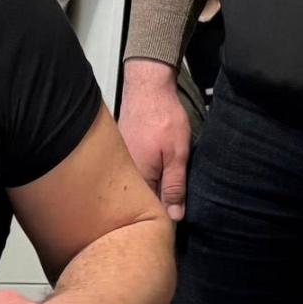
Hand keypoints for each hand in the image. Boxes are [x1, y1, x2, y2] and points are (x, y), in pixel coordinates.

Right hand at [119, 59, 190, 221]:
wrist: (147, 87)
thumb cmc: (162, 116)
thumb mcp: (178, 154)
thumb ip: (175, 186)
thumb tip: (175, 215)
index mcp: (139, 178)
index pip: (152, 209)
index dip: (166, 215)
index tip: (178, 216)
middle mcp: (126, 172)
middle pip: (144, 198)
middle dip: (161, 201)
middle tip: (178, 197)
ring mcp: (123, 161)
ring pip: (141, 183)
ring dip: (155, 185)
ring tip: (168, 178)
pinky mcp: (124, 151)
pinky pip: (137, 170)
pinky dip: (148, 170)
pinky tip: (158, 163)